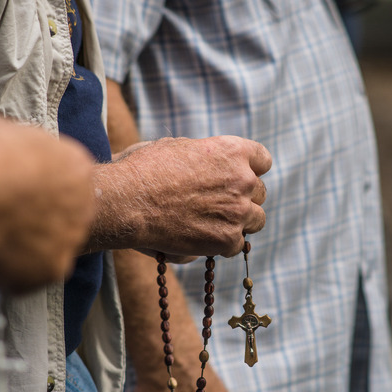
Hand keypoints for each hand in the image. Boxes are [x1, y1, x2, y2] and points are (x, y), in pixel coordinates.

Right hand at [0, 116, 95, 291]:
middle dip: (36, 219)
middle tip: (0, 219)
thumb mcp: (2, 132)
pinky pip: (29, 273)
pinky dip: (6, 270)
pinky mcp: (52, 271)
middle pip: (63, 217)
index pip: (66, 181)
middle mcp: (83, 205)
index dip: (37, 188)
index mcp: (76, 166)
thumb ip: (14, 150)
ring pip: (47, 247)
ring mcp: (70, 240)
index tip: (13, 192)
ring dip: (22, 246)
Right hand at [89, 135, 270, 257]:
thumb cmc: (145, 170)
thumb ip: (206, 157)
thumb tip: (211, 167)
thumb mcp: (178, 147)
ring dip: (240, 221)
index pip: (263, 160)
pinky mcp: (227, 239)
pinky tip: (203, 238)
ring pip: (256, 220)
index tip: (240, 178)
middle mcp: (242, 179)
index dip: (251, 169)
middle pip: (260, 192)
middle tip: (220, 204)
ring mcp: (238, 211)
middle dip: (243, 197)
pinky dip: (223, 243)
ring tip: (214, 223)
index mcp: (232, 151)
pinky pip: (238, 244)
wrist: (129, 201)